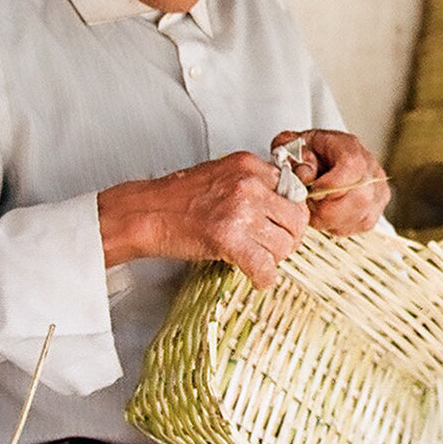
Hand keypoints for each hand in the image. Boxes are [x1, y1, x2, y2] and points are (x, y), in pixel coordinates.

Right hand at [97, 152, 309, 288]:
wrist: (146, 212)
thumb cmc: (179, 197)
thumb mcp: (223, 174)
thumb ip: (254, 184)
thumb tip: (284, 205)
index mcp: (250, 165)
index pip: (294, 192)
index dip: (290, 214)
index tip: (282, 225)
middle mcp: (249, 184)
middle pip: (296, 220)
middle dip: (289, 239)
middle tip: (274, 247)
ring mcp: (240, 211)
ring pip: (284, 245)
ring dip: (274, 259)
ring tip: (258, 259)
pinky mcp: (228, 238)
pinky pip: (264, 266)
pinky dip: (263, 278)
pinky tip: (257, 277)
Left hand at [270, 129, 389, 236]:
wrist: (319, 157)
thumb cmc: (306, 153)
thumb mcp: (290, 146)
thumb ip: (291, 155)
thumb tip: (305, 174)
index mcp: (348, 146)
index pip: (352, 166)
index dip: (331, 185)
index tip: (312, 192)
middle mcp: (369, 166)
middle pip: (361, 197)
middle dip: (328, 210)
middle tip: (310, 206)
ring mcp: (377, 188)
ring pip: (362, 215)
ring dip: (332, 220)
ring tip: (316, 210)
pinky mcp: (376, 207)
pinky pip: (362, 225)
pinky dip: (340, 226)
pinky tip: (328, 216)